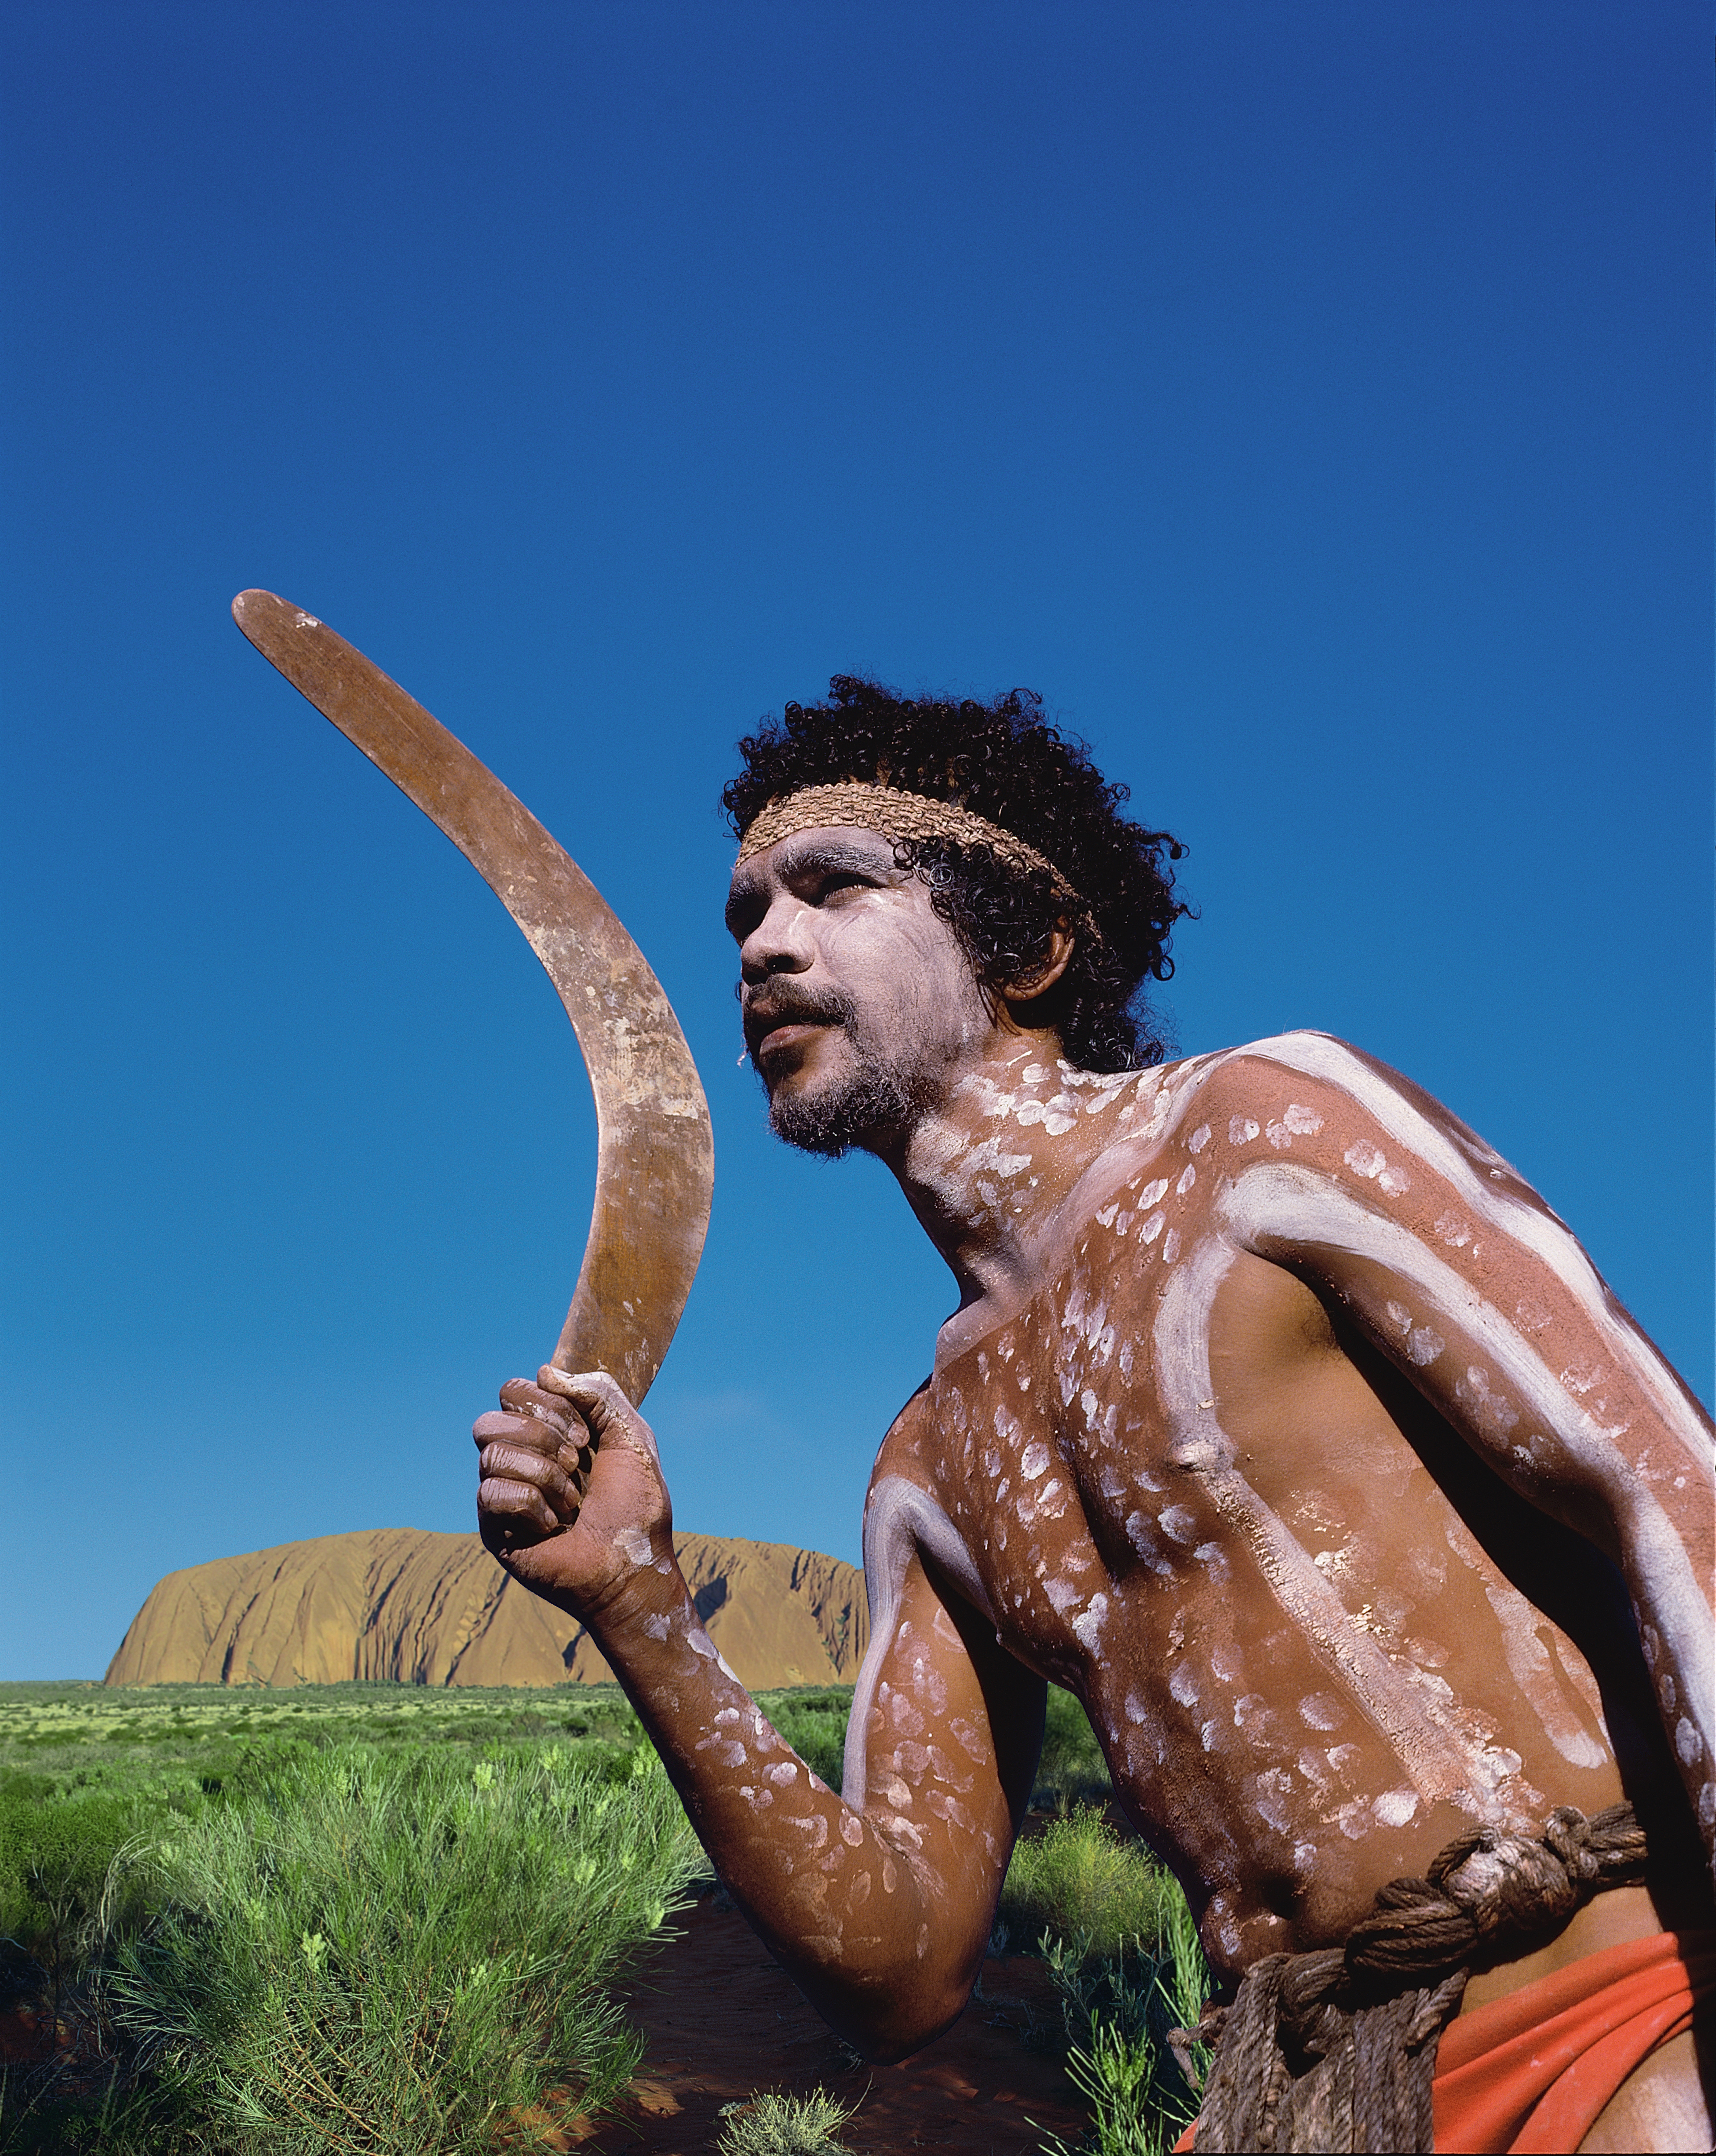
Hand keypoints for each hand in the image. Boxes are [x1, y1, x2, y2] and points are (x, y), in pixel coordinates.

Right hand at [473, 1369, 672, 1615]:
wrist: (631, 1567)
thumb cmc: (636, 1508)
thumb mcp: (632, 1436)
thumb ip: (600, 1394)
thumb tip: (544, 1372)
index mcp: (547, 1432)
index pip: (514, 1391)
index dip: (549, 1406)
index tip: (585, 1437)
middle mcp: (518, 1458)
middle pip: (491, 1419)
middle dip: (543, 1438)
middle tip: (578, 1466)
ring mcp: (503, 1493)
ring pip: (491, 1454)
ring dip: (546, 1476)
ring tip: (571, 1503)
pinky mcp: (493, 1527)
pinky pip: (491, 1493)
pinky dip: (532, 1506)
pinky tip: (551, 1525)